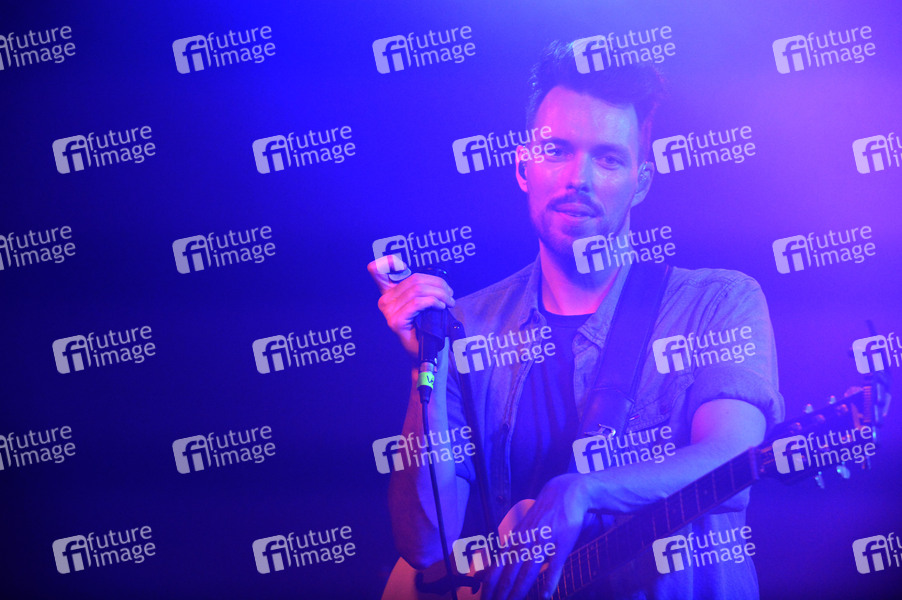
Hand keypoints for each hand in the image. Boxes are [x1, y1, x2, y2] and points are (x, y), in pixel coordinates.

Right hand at [367, 256, 455, 357]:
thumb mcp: (421, 304)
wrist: (423, 352)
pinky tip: (441, 306)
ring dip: (439, 294)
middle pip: (414, 280)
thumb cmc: (424, 327)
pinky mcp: (396, 321)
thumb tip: (438, 280)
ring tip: (449, 301)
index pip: (378, 271)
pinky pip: (417, 304)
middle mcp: (385, 301)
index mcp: (388, 293)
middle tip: (450, 293)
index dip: (389, 263)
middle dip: (437, 283)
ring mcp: (389, 312)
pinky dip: (433, 302)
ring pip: (418, 290)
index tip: (405, 266)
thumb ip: (420, 289)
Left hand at [483, 474, 591, 599]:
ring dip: (519, 591)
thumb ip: (507, 552)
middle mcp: (525, 543)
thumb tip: (488, 570)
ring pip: (528, 572)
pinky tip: (545, 596)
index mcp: (514, 541)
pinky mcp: (561, 545)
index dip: (488, 587)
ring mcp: (543, 544)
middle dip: (501, 594)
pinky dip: (550, 582)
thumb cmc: (540, 517)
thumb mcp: (520, 531)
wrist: (563, 494)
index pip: (496, 569)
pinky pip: (554, 566)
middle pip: (509, 574)